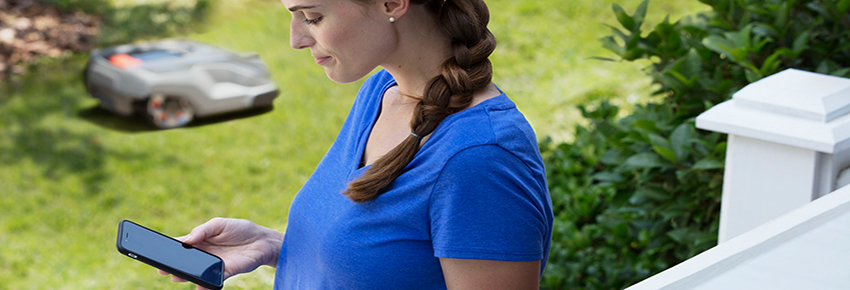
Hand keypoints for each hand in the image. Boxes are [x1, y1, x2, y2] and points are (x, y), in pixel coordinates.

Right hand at [157, 218, 284, 288]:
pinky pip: (213, 280)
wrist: (262, 240)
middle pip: (184, 262)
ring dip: (186, 276)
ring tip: (176, 277)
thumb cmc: (240, 229)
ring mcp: (214, 264)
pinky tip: (199, 286)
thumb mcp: (219, 224)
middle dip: (172, 266)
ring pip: (196, 273)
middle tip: (162, 269)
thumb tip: (186, 240)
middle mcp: (204, 254)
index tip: (156, 251)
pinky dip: (205, 285)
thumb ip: (202, 230)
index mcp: (200, 240)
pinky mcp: (226, 272)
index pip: (180, 246)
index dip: (168, 249)